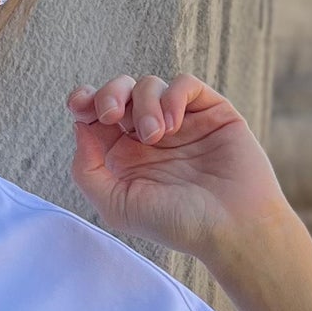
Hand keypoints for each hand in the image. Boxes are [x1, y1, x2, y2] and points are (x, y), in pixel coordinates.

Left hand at [67, 74, 290, 264]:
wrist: (231, 227)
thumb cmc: (176, 224)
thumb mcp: (116, 205)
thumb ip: (87, 169)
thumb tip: (79, 126)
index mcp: (125, 156)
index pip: (97, 116)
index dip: (84, 101)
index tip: (79, 105)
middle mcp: (150, 136)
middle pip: (120, 91)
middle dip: (108, 94)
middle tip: (112, 115)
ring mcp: (181, 122)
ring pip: (149, 85)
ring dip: (144, 105)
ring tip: (155, 136)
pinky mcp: (211, 112)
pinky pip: (185, 84)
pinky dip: (172, 96)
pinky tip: (173, 124)